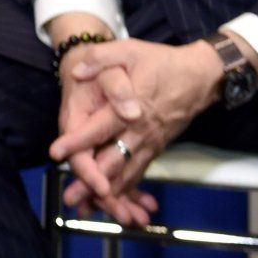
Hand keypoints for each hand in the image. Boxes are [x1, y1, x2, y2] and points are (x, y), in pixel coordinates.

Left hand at [51, 38, 223, 218]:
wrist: (201, 77)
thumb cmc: (162, 63)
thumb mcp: (129, 49)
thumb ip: (101, 59)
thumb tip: (77, 71)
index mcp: (131, 108)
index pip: (99, 129)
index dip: (77, 141)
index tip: (56, 153)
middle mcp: (141, 132)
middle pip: (112, 161)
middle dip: (91, 181)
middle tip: (70, 197)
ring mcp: (150, 143)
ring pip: (127, 173)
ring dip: (109, 193)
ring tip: (88, 208)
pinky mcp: (157, 148)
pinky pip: (140, 172)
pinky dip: (127, 190)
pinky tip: (114, 202)